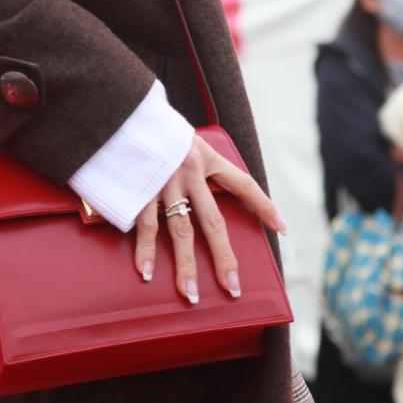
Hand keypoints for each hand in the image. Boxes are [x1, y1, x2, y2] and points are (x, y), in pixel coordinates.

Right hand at [133, 135, 285, 303]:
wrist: (121, 108)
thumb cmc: (153, 126)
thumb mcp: (183, 136)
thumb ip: (194, 161)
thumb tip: (199, 192)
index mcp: (206, 156)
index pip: (242, 183)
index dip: (263, 205)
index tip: (282, 228)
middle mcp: (189, 171)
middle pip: (213, 222)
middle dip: (224, 258)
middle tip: (233, 288)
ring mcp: (164, 182)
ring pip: (180, 231)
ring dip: (185, 266)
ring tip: (190, 295)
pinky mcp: (139, 188)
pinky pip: (145, 225)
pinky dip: (145, 251)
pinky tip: (147, 273)